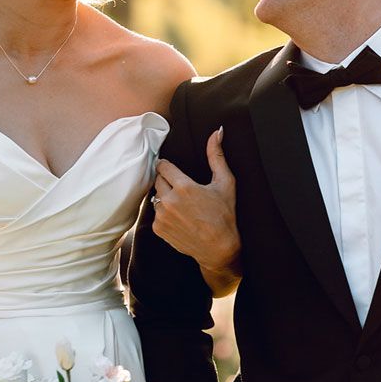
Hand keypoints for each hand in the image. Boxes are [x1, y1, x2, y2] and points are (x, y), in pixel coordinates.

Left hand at [152, 128, 241, 294]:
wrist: (219, 248)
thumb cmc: (225, 215)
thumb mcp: (225, 183)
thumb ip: (216, 156)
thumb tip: (216, 132)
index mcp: (184, 186)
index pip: (162, 166)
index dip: (167, 166)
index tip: (171, 169)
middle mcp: (169, 200)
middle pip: (157, 180)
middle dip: (166, 181)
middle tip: (180, 188)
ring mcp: (162, 216)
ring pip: (155, 197)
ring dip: (164, 197)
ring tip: (181, 204)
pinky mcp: (159, 229)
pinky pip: (155, 214)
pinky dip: (164, 213)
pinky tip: (179, 217)